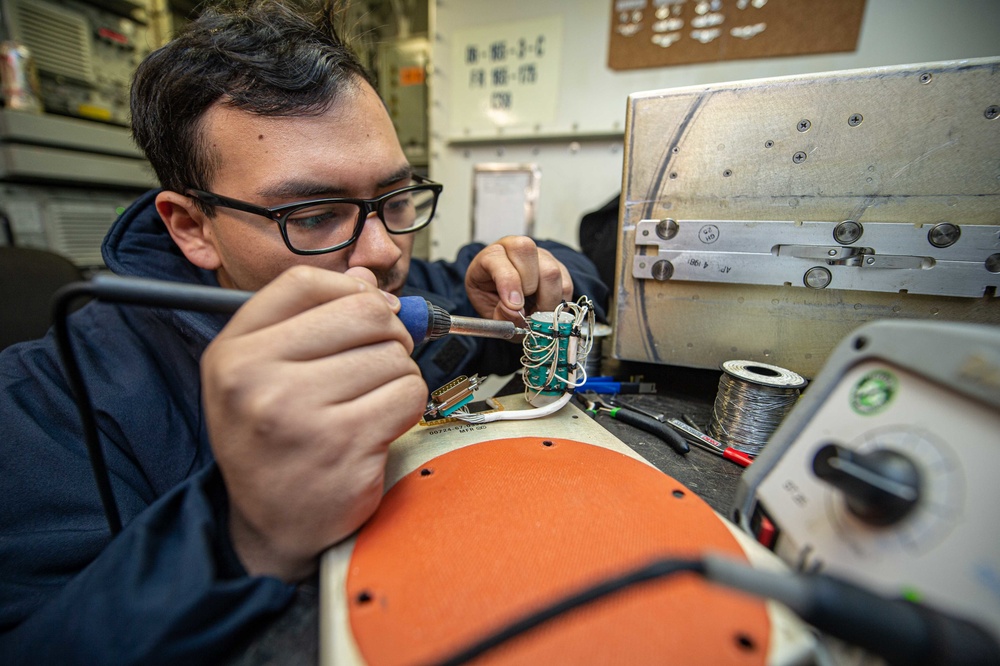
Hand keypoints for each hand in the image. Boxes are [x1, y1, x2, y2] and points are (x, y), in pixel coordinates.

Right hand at [201, 265, 426, 581]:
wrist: (272, 525)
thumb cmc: (272, 443)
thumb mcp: (263, 374)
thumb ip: (308, 320)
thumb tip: (363, 279)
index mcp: (234, 351)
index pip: (304, 283)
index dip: (350, 290)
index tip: (367, 310)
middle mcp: (257, 378)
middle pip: (362, 314)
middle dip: (388, 334)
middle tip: (379, 361)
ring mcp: (299, 413)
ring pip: (392, 355)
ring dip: (397, 376)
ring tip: (369, 402)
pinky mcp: (345, 445)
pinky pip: (408, 394)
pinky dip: (408, 406)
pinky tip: (380, 426)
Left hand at [464, 236, 572, 322]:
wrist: (509, 299)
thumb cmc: (494, 300)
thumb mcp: (488, 311)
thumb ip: (499, 315)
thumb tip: (516, 313)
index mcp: (490, 256)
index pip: (497, 257)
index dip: (508, 282)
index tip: (514, 306)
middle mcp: (515, 249)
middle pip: (526, 252)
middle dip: (528, 286)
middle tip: (524, 308)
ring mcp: (541, 256)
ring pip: (550, 271)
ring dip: (545, 299)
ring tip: (535, 313)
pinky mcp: (560, 268)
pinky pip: (565, 285)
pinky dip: (557, 304)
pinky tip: (545, 310)